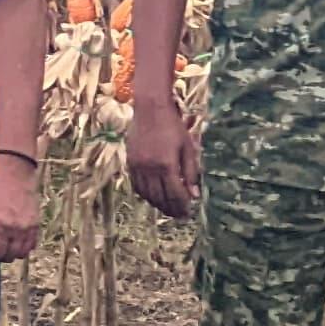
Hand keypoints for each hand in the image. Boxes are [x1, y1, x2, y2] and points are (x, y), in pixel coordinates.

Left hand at [0, 153, 41, 260]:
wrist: (14, 170)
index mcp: (0, 225)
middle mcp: (17, 229)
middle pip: (8, 255)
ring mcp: (29, 227)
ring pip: (22, 253)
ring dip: (11, 253)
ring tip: (2, 244)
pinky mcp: (36, 223)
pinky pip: (32, 244)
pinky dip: (23, 247)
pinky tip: (14, 240)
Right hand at [125, 96, 201, 221]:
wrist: (150, 109)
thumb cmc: (173, 127)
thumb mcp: (188, 148)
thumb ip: (191, 173)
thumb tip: (194, 195)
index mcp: (167, 165)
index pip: (175, 194)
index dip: (182, 206)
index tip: (188, 214)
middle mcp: (150, 169)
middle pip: (160, 197)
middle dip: (171, 209)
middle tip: (179, 215)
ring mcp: (138, 166)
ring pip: (147, 194)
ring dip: (158, 204)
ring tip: (167, 209)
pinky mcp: (130, 162)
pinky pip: (136, 185)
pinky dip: (145, 195)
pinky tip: (153, 197)